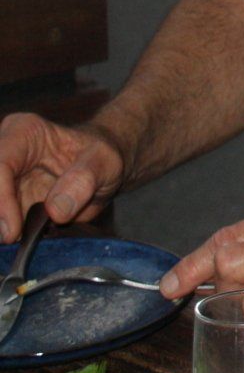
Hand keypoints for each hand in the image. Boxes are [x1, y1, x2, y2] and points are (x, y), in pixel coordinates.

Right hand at [0, 114, 130, 240]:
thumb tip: (55, 211)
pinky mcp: (3, 200)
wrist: (100, 169)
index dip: (1, 200)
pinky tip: (22, 240)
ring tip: (21, 240)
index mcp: (24, 132)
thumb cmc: (101, 157)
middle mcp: (4, 152)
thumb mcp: (103, 163)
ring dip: (2, 227)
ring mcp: (0, 179)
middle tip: (13, 240)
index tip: (13, 232)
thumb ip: (82, 181)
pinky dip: (7, 232)